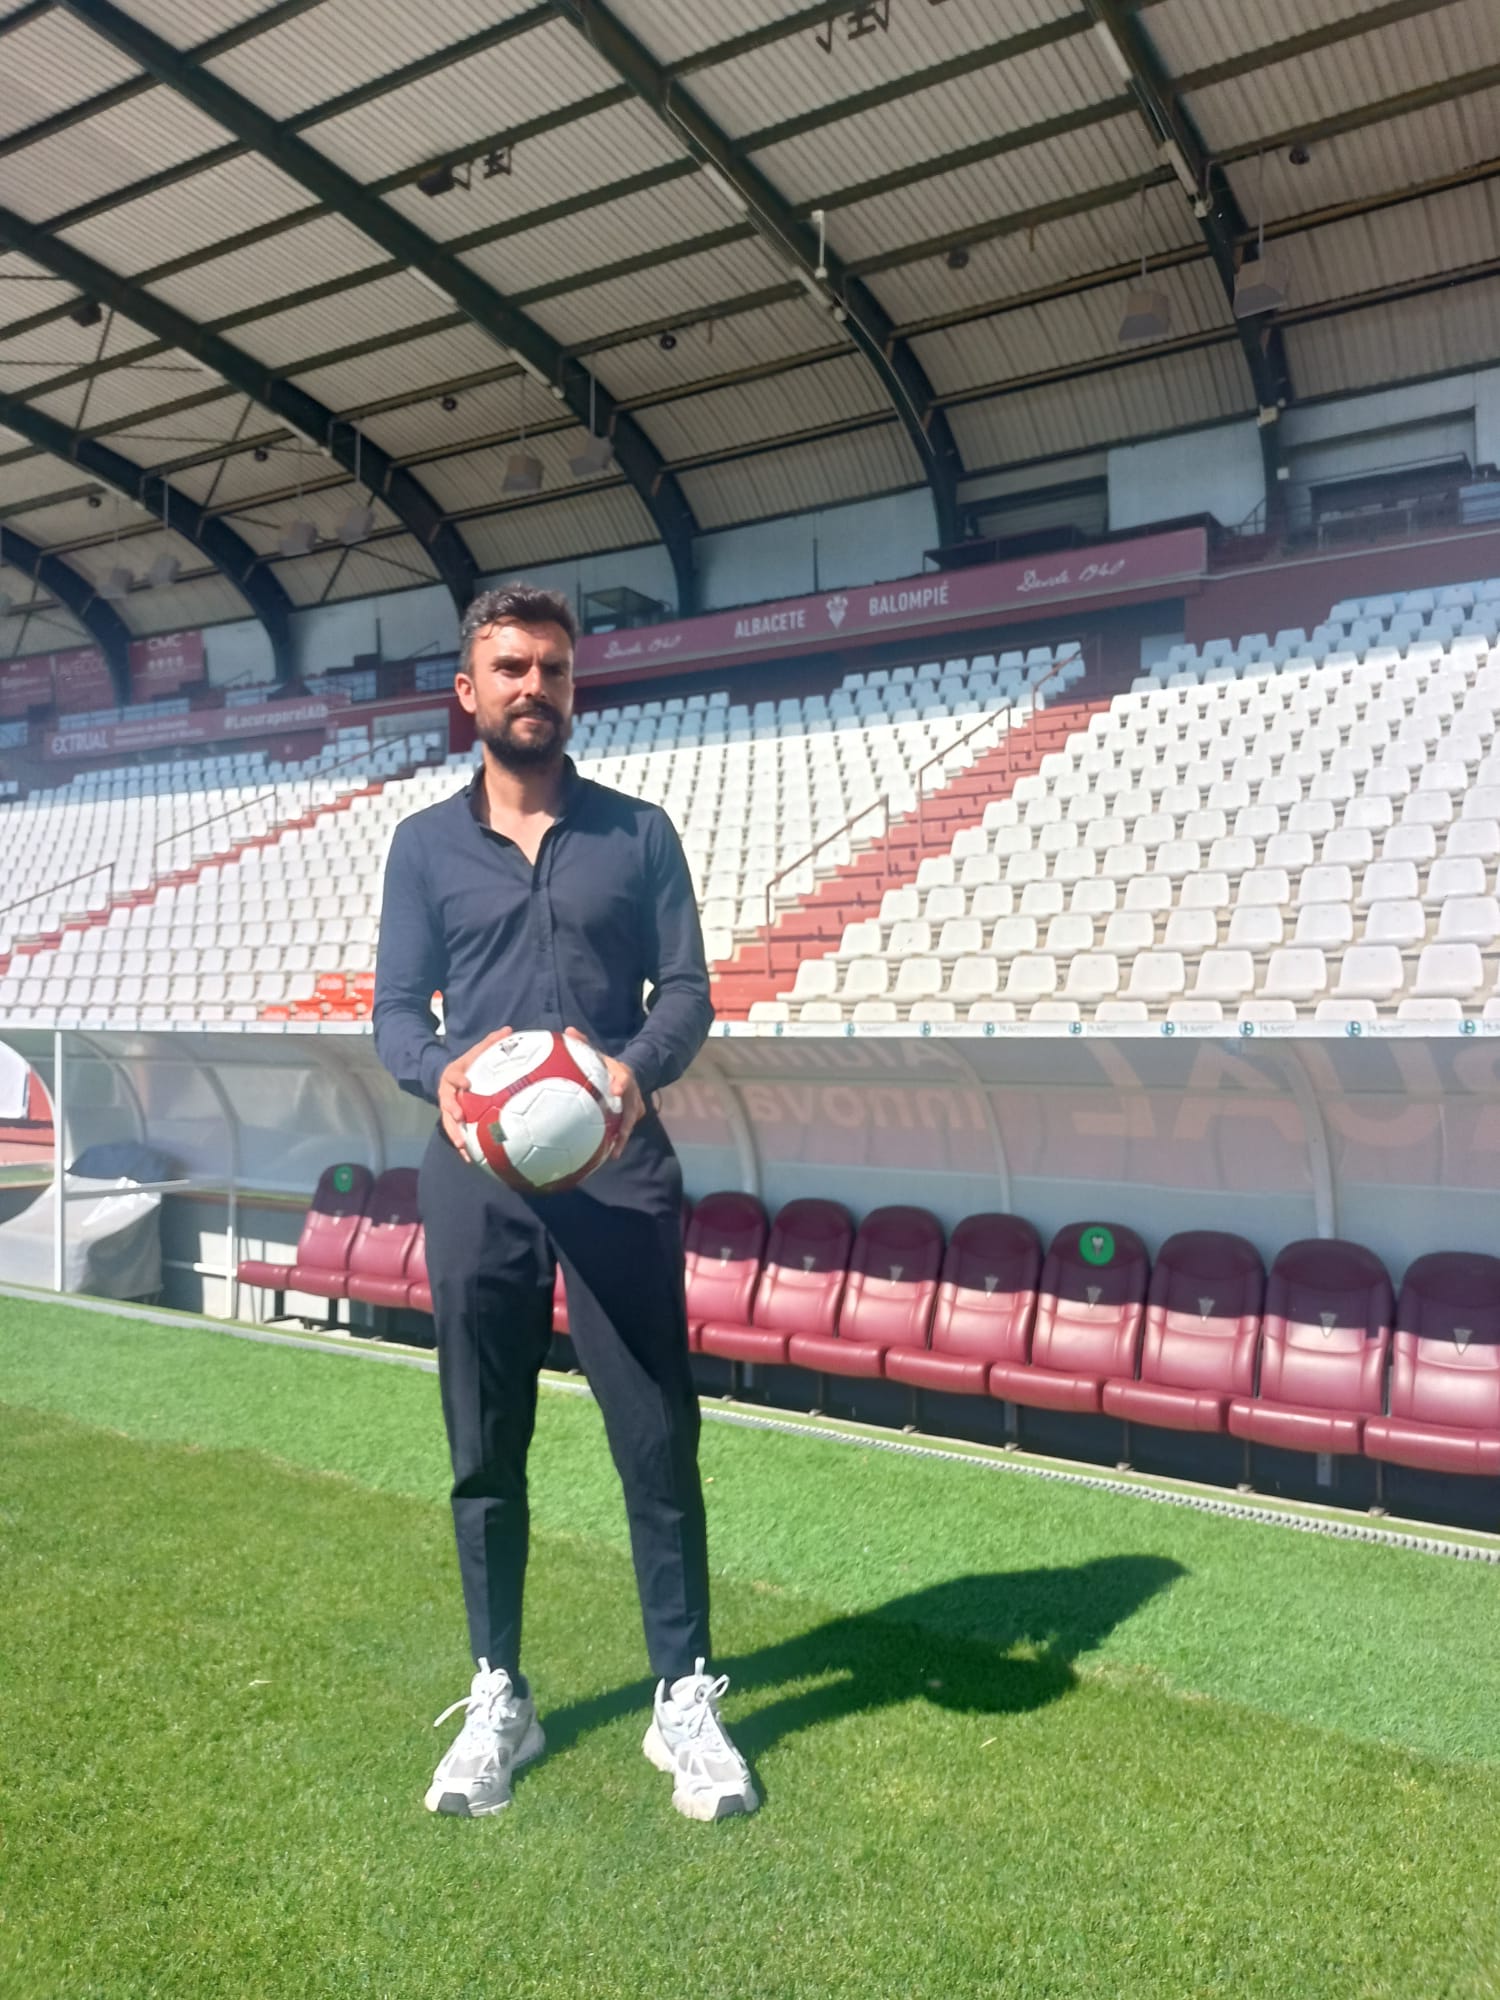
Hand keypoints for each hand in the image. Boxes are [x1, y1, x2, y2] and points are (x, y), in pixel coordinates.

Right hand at [438, 1027, 512, 1154]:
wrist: (451, 1077)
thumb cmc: (469, 1065)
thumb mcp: (477, 1052)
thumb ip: (491, 1042)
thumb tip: (509, 1029)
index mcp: (453, 1074)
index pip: (452, 1075)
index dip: (458, 1079)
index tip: (467, 1083)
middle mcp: (447, 1093)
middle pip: (446, 1103)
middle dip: (452, 1111)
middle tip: (460, 1117)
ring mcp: (448, 1109)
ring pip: (448, 1123)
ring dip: (455, 1134)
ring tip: (462, 1146)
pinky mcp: (454, 1121)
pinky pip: (457, 1135)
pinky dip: (463, 1147)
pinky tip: (470, 1160)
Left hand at [565, 1026, 642, 1159]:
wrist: (622, 1076)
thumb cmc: (603, 1065)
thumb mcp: (594, 1053)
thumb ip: (582, 1043)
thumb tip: (569, 1031)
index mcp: (621, 1073)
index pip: (625, 1076)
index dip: (622, 1083)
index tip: (616, 1091)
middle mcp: (630, 1092)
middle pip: (633, 1106)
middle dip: (628, 1120)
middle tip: (622, 1132)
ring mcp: (632, 1107)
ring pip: (630, 1123)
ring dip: (623, 1137)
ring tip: (615, 1152)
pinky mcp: (627, 1119)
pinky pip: (623, 1131)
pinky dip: (617, 1143)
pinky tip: (608, 1156)